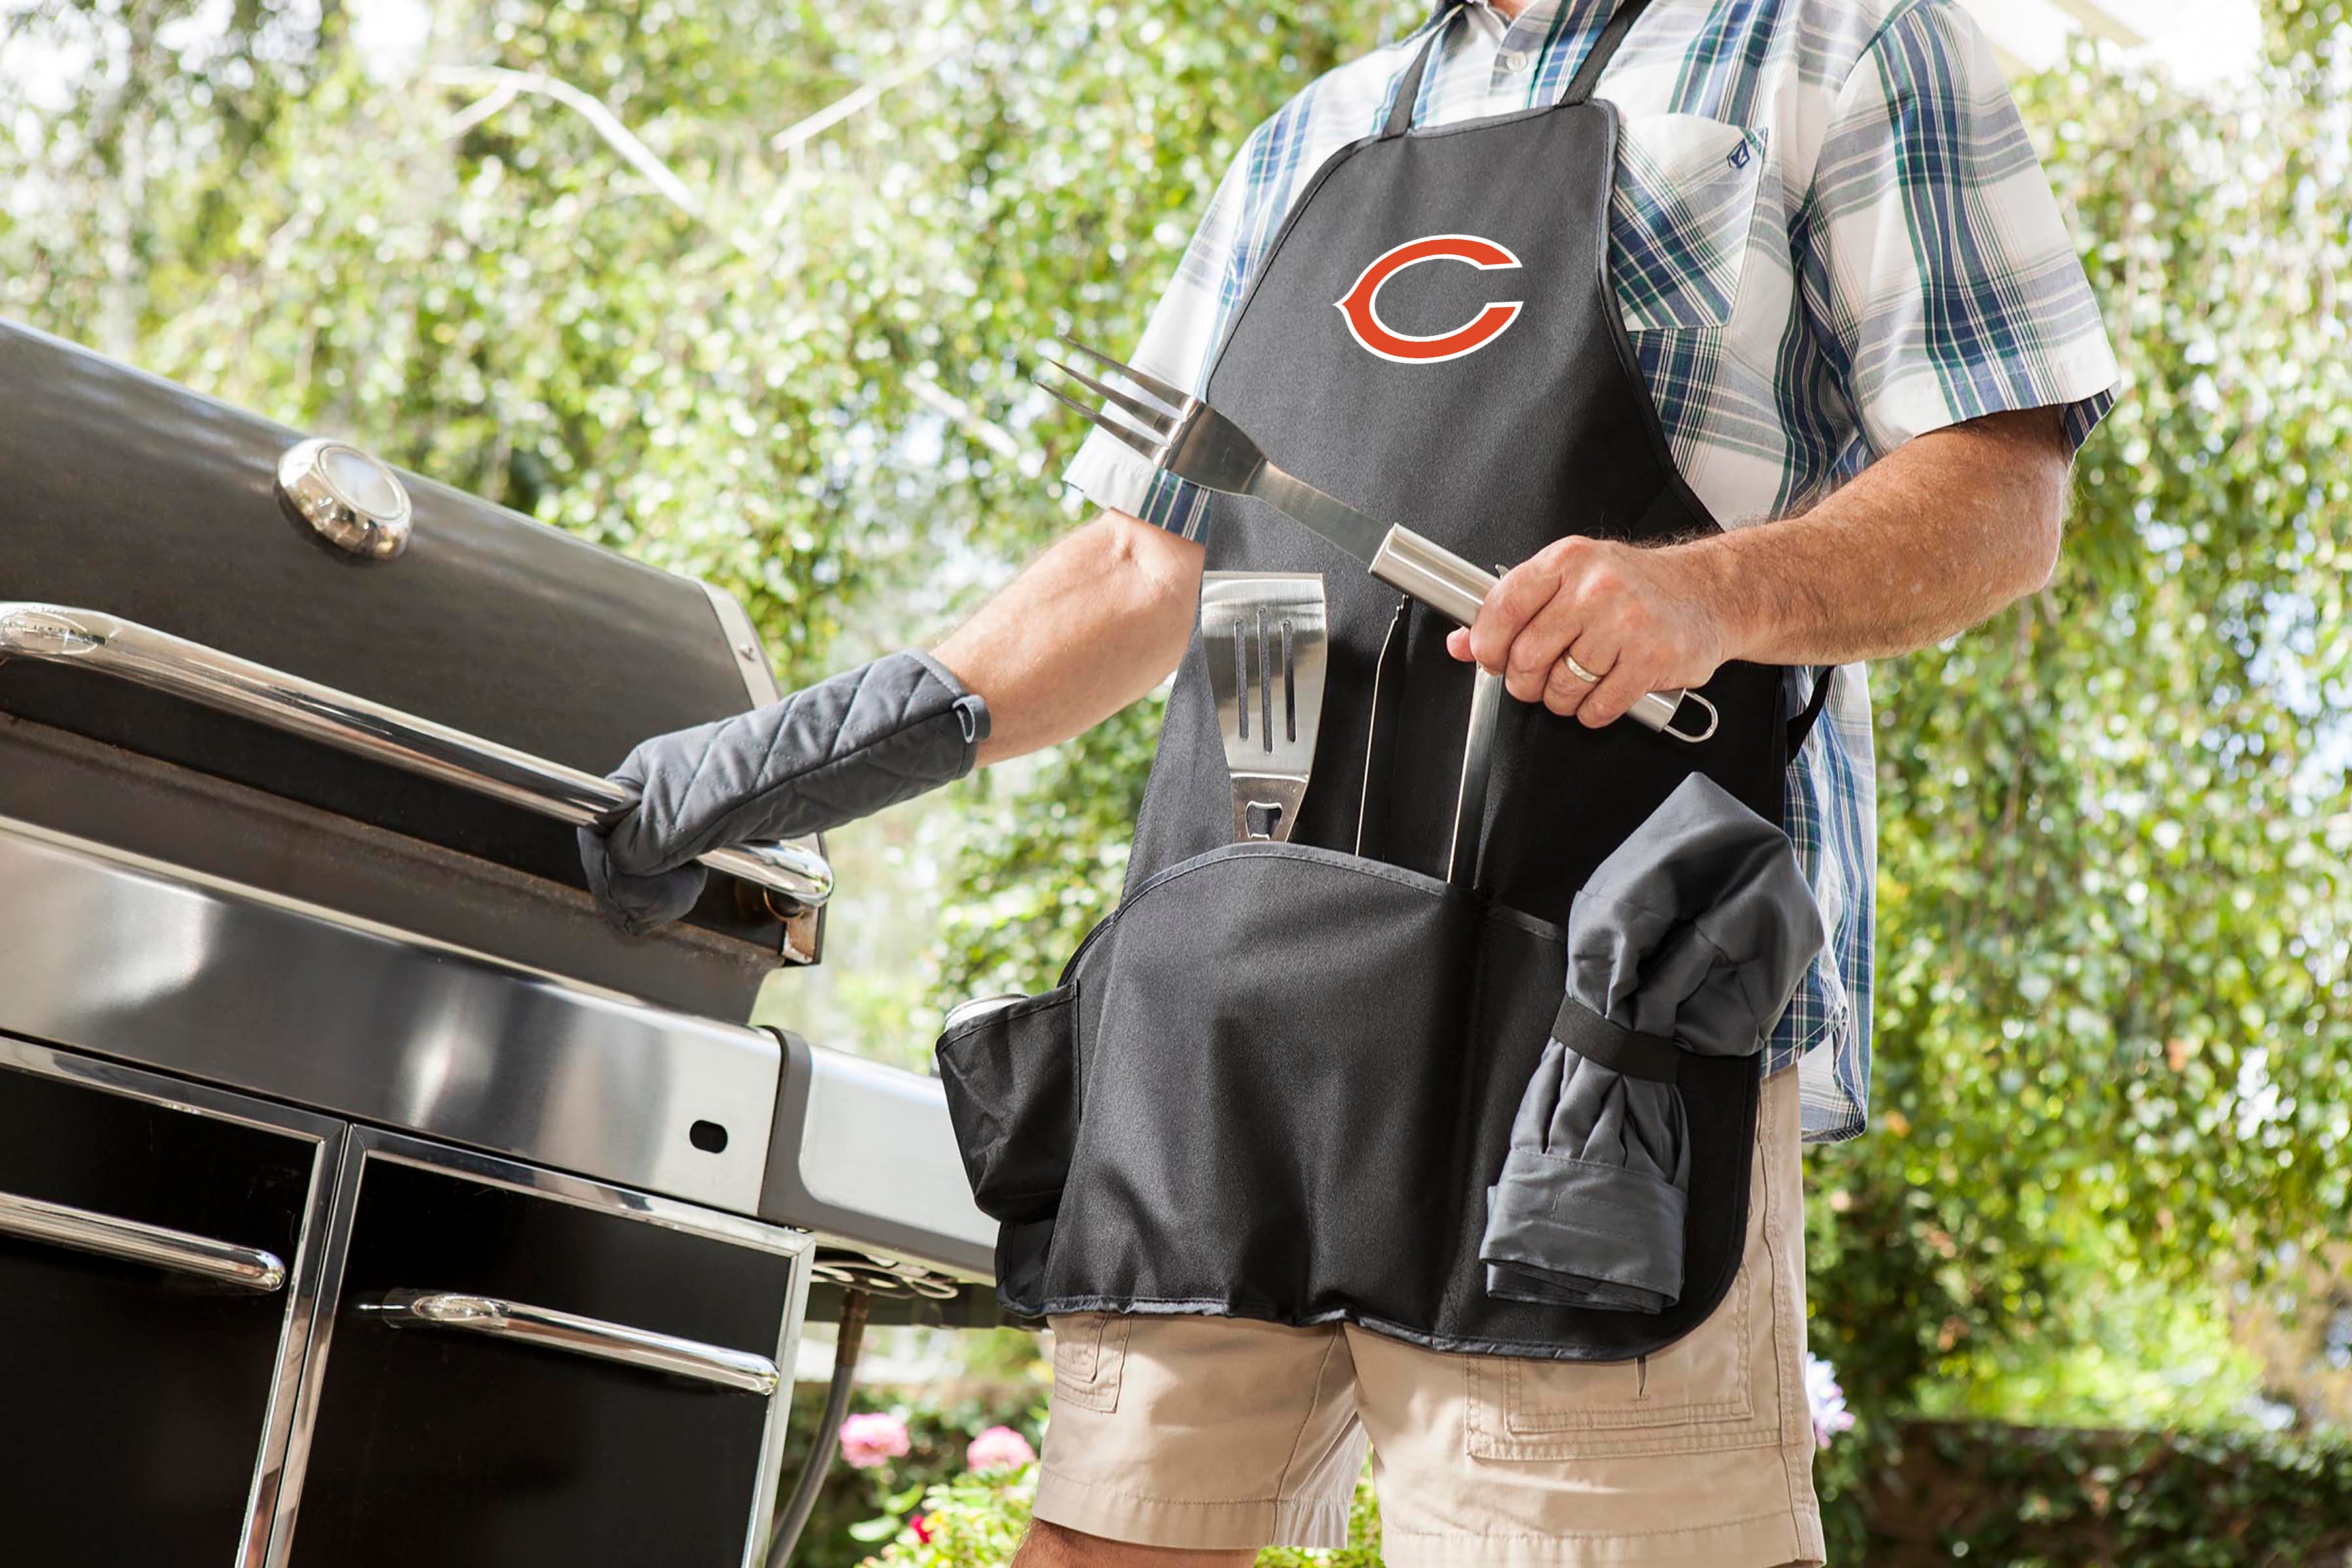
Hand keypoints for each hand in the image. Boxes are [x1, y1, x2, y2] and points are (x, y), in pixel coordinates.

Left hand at [1444, 536, 1739, 727]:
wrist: (1706, 592)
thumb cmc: (1633, 587)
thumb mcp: (1569, 579)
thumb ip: (1514, 608)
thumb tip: (1461, 642)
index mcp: (1568, 561)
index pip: (1504, 608)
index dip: (1487, 644)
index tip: (1491, 658)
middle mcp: (1597, 589)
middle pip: (1527, 656)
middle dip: (1524, 681)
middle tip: (1535, 679)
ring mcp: (1627, 625)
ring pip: (1560, 688)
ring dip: (1560, 699)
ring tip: (1576, 682)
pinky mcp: (1652, 661)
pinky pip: (1597, 707)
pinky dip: (1591, 711)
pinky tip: (1602, 692)